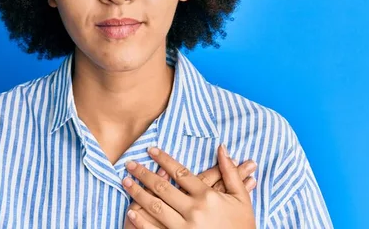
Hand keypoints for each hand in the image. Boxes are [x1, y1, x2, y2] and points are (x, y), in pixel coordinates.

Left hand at [122, 144, 255, 227]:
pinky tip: (131, 211)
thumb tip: (222, 148)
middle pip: (163, 187)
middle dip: (143, 174)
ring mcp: (184, 228)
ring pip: (155, 206)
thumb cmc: (243, 226)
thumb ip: (230, 172)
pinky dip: (141, 221)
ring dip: (138, 193)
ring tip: (126, 182)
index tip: (151, 151)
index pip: (180, 172)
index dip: (164, 159)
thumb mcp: (241, 198)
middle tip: (130, 164)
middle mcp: (194, 210)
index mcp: (208, 196)